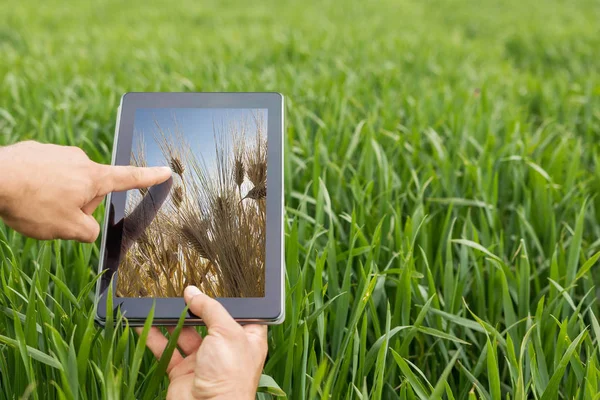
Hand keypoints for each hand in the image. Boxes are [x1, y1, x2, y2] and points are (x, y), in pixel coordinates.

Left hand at [0, 140, 171, 241]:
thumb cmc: (31, 202)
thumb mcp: (67, 229)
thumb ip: (89, 232)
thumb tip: (90, 228)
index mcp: (93, 178)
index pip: (129, 177)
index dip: (149, 177)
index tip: (166, 171)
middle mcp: (78, 160)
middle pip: (90, 188)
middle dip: (78, 204)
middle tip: (55, 216)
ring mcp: (56, 152)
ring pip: (66, 182)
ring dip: (56, 195)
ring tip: (34, 205)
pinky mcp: (35, 151)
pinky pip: (45, 173)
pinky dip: (39, 186)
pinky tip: (23, 193)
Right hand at [140, 286, 267, 399]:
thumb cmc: (230, 372)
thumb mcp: (226, 331)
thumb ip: (210, 308)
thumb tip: (192, 292)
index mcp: (247, 338)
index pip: (239, 312)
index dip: (228, 299)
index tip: (215, 283)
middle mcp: (226, 348)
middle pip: (209, 321)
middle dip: (195, 307)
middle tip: (181, 289)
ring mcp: (204, 360)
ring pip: (185, 334)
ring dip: (172, 320)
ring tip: (160, 301)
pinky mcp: (183, 371)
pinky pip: (167, 350)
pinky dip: (154, 337)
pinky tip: (144, 323)